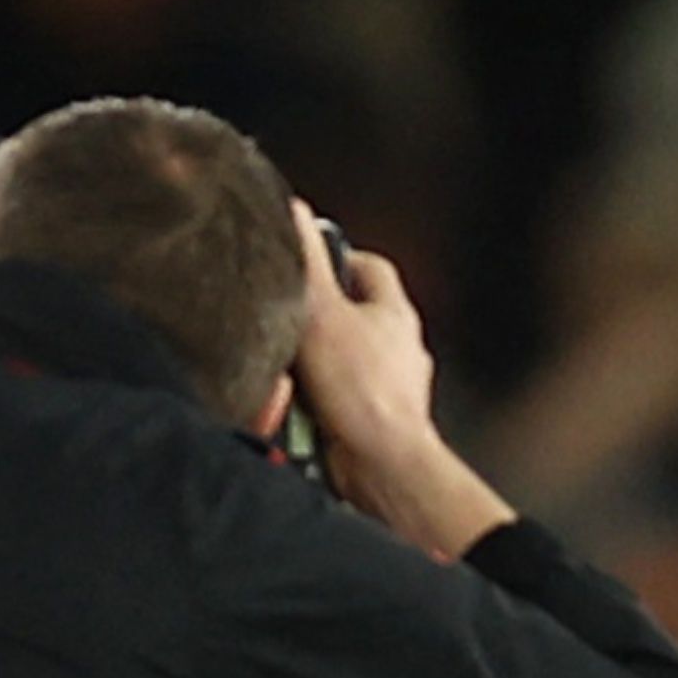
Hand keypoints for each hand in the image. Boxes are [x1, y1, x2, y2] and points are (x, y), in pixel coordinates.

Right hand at [291, 200, 437, 472]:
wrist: (381, 464)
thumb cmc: (364, 393)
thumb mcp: (323, 314)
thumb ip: (307, 264)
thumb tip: (296, 213)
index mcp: (394, 311)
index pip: (368, 265)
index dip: (336, 259)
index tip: (306, 262)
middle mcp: (395, 346)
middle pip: (346, 315)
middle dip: (310, 324)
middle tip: (282, 328)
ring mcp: (384, 384)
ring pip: (333, 362)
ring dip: (303, 371)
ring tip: (287, 381)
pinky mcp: (366, 419)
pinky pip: (327, 401)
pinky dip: (307, 407)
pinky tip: (294, 414)